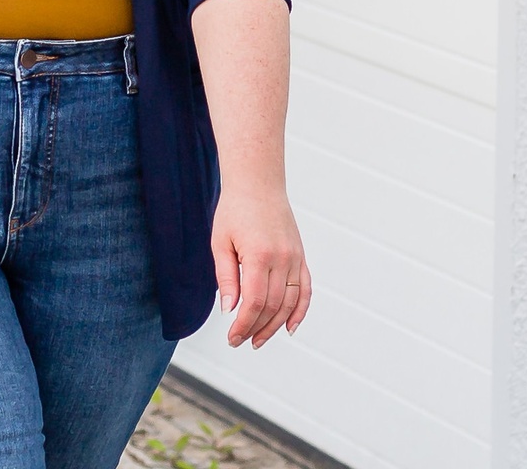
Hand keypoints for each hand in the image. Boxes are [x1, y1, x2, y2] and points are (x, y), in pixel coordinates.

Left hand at [211, 187, 311, 347]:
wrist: (258, 184)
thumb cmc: (234, 210)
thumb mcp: (221, 242)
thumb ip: (227, 278)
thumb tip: (229, 311)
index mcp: (259, 254)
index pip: (255, 302)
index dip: (244, 324)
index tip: (233, 337)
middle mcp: (282, 258)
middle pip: (273, 306)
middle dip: (256, 328)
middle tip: (241, 341)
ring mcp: (295, 258)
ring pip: (290, 302)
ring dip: (276, 326)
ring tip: (259, 339)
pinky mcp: (301, 256)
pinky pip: (305, 290)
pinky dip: (300, 311)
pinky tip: (290, 328)